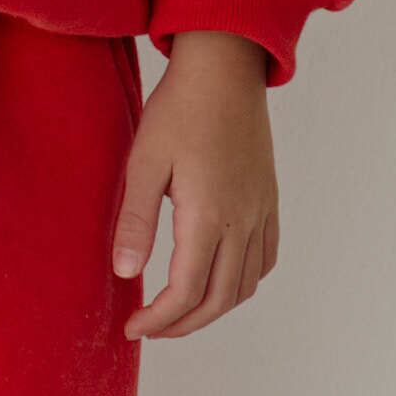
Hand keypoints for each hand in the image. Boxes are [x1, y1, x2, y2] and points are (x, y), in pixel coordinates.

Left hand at [114, 30, 278, 340]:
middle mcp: (243, 220)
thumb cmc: (179, 108)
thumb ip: (136, 221)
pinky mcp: (269, 200)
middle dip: (183, 325)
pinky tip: (218, 279)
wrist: (225, 68)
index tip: (132, 326)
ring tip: (179, 311)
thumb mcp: (143, 162)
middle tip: (150, 328)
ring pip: (246, 285)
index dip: (158, 319)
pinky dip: (242, 283)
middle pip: (219, 299)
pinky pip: (265, 259)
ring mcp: (261, 211)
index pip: (186, 292)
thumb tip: (126, 274)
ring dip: (213, 308)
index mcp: (209, 215)